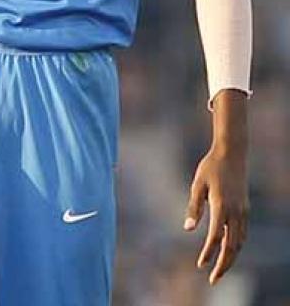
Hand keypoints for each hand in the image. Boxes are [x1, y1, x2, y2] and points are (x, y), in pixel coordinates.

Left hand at [184, 90, 248, 284]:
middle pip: (232, 247)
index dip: (208, 253)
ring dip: (231, 258)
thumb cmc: (210, 167)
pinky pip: (243, 234)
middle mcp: (236, 212)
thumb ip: (193, 207)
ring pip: (240, 243)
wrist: (233, 153)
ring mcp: (244, 212)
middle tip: (213, 281)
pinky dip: (236, 246)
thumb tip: (188, 229)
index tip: (199, 265)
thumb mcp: (197, 184)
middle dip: (223, 265)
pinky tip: (228, 251)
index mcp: (221, 206)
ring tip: (220, 270)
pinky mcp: (246, 210)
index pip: (215, 237)